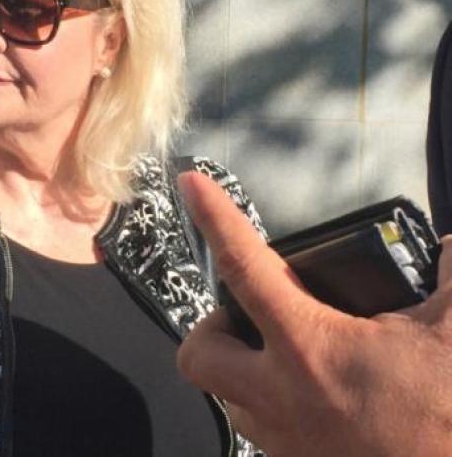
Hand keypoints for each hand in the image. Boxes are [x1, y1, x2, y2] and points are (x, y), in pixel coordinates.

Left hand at [176, 172, 451, 456]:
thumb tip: (449, 247)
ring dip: (241, 367)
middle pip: (199, 352)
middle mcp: (281, 397)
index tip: (190, 185)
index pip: (244, 266)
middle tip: (255, 312)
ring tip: (284, 350)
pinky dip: (271, 403)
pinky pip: (261, 429)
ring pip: (225, 395)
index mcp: (311, 348)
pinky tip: (314, 392)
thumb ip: (451, 276)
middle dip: (215, 325)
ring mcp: (286, 441)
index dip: (214, 218)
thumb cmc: (450, 418)